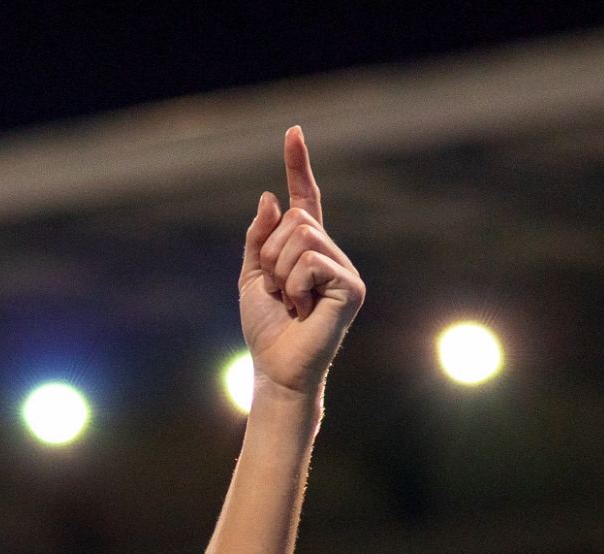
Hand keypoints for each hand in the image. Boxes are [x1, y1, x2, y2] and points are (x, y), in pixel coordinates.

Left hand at [239, 127, 364, 401]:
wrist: (276, 370)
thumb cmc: (266, 329)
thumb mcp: (252, 276)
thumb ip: (258, 238)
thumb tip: (271, 196)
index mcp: (307, 250)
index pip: (304, 199)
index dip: (298, 166)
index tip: (293, 132)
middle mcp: (331, 254)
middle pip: (295, 219)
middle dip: (272, 254)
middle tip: (278, 291)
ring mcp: (344, 269)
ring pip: (302, 237)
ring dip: (281, 272)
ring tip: (291, 302)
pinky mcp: (351, 287)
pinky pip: (311, 262)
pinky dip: (295, 286)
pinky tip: (302, 309)